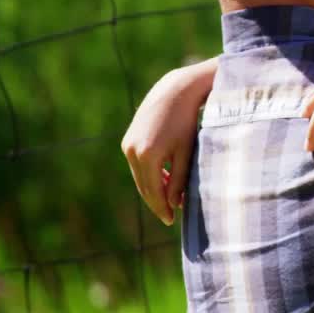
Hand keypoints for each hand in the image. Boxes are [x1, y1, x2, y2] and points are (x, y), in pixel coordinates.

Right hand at [120, 59, 214, 225]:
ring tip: (169, 199)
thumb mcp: (186, 152)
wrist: (175, 91)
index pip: (153, 191)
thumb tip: (173, 204)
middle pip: (143, 186)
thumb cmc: (186, 121)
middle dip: (156, 202)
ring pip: (139, 176)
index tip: (170, 221)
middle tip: (169, 215)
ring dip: (152, 188)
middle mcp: (132, 151)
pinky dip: (149, 174)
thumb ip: (179, 179)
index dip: (162, 208)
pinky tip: (163, 179)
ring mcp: (127, 144)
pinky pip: (137, 164)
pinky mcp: (128, 139)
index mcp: (148, 156)